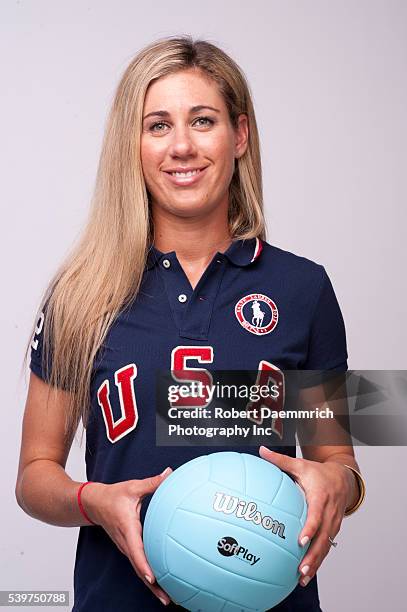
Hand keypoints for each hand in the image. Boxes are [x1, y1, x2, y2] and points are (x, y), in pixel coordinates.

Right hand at [81, 468, 172, 605]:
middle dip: (153, 585)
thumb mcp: (133, 487)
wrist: (94, 503)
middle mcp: (126, 542)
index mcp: (127, 528)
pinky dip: (149, 575)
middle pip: (139, 568)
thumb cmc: (112, 496)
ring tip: (168, 597)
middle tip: (169, 598)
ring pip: (139, 569)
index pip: (135, 550)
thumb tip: (169, 473)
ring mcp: (126, 547)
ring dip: (152, 585)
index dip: (144, 565)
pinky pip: (139, 564)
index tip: (153, 578)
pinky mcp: (128, 548)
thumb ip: (153, 482)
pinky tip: (161, 583)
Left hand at [259, 447, 354, 586]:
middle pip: (322, 538)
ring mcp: (333, 523)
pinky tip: (305, 573)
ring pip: (325, 547)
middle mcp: (329, 513)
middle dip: (312, 556)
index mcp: (321, 498)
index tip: (300, 540)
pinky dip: (318, 561)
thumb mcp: (300, 464)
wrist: (344, 478)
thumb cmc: (318, 472)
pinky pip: (325, 547)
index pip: (316, 516)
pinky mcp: (333, 530)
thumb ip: (280, 460)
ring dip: (315, 563)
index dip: (310, 529)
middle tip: (300, 569)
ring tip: (302, 577)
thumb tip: (261, 450)